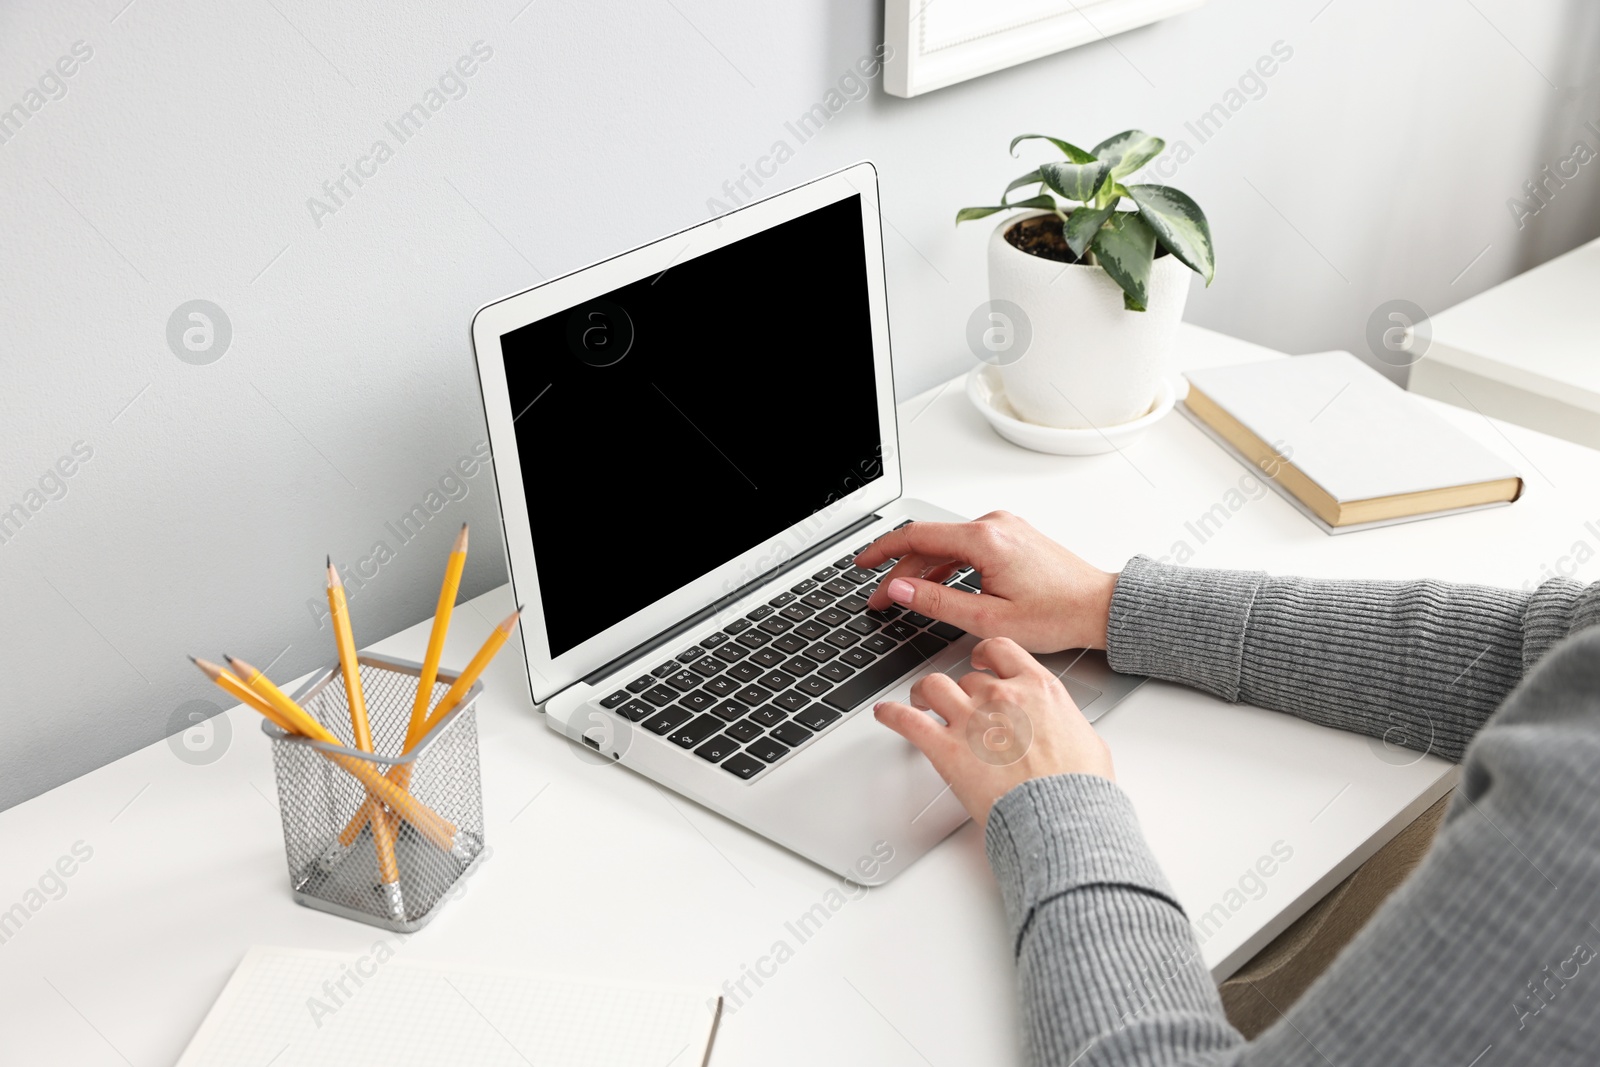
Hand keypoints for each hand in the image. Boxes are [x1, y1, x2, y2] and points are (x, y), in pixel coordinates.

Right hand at [854, 511, 1117, 652]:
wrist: (1100, 608)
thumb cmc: (1057, 614)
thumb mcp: (987, 618)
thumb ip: (936, 601)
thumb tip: (899, 589)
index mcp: (984, 539)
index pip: (915, 536)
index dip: (881, 551)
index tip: (861, 565)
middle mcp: (993, 524)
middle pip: (929, 541)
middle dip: (899, 569)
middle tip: (882, 599)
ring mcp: (1004, 527)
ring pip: (947, 544)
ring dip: (922, 568)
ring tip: (905, 596)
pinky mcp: (1012, 536)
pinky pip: (966, 546)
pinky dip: (946, 564)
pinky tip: (937, 584)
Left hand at [874, 637, 1112, 828]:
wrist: (1062, 817)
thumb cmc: (1079, 787)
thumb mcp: (1086, 739)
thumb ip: (1062, 722)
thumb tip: (1058, 728)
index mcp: (1037, 688)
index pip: (1001, 650)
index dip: (985, 654)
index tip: (980, 661)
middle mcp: (1001, 696)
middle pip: (967, 678)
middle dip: (961, 690)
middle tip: (956, 704)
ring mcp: (971, 721)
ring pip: (934, 687)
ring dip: (924, 693)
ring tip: (920, 702)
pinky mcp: (947, 750)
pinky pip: (908, 721)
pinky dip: (892, 715)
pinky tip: (885, 714)